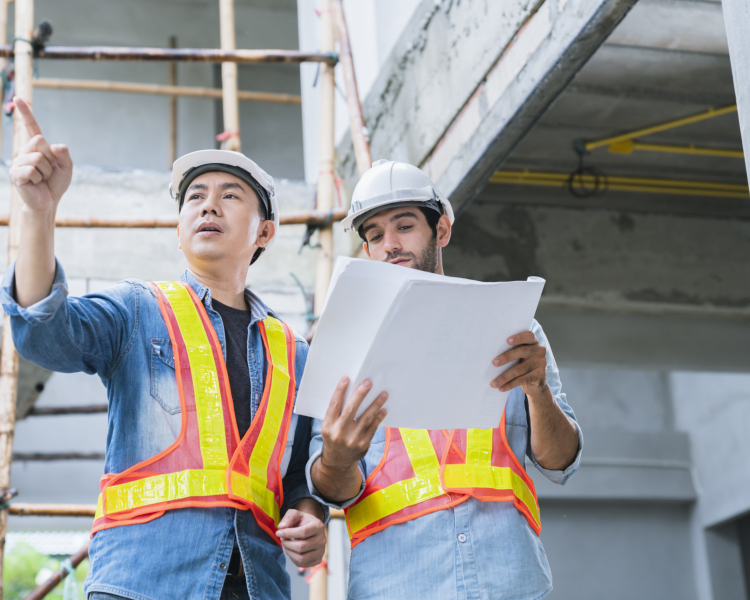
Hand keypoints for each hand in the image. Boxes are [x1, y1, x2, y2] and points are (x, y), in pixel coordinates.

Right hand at [8, 97, 72, 212]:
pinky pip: (31, 170)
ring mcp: (18, 162)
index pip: (31, 127)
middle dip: (50, 158)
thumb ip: (64, 154)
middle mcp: (25, 151)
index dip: (25, 113)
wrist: (49, 201)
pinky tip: (35, 183)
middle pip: (40, 142)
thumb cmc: (56, 183)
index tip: (18, 98)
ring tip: (42, 178)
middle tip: (48, 171)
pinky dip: (39, 178)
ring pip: (37, 158)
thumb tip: (53, 145)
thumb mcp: (67, 167)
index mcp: (37, 147)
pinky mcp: (15, 173)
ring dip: (46, 171)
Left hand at [276, 507, 325, 567]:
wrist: (310, 529)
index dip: (288, 533)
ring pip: (301, 558)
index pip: (303, 532)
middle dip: (287, 543)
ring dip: (289, 552)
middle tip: (282, 539)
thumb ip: (288, 518)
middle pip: (301, 547)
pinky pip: (302, 564)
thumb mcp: (295, 514)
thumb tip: (281, 527)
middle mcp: (322, 540)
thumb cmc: (302, 521)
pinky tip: (292, 550)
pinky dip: (293, 558)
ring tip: (287, 544)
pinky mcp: (318, 560)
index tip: (278, 532)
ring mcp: (321, 551)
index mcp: (318, 526)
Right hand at [320, 377, 387, 471]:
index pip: (334, 405)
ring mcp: (352, 440)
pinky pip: (373, 428)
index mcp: (328, 426)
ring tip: (383, 394)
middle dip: (360, 395)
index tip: (346, 379)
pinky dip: (378, 418)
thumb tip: (351, 392)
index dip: (340, 391)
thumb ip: (336, 413)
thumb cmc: (334, 437)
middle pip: (351, 410)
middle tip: (368, 383)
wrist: (337, 461)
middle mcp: (339, 433)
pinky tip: (383, 409)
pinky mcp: (363, 445)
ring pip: (366, 418)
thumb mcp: (329, 426)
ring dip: (375, 404)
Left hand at [490, 331, 547, 398]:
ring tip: (493, 383)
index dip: (519, 337)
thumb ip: (512, 350)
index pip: (529, 336)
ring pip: (520, 369)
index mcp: (533, 342)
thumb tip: (489, 352)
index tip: (507, 340)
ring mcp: (541, 363)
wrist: (536, 383)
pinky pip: (522, 379)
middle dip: (507, 357)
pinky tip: (501, 388)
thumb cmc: (522, 364)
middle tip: (494, 363)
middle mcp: (539, 351)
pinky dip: (510, 384)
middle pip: (522, 351)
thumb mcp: (519, 355)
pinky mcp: (540, 376)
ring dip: (504, 376)